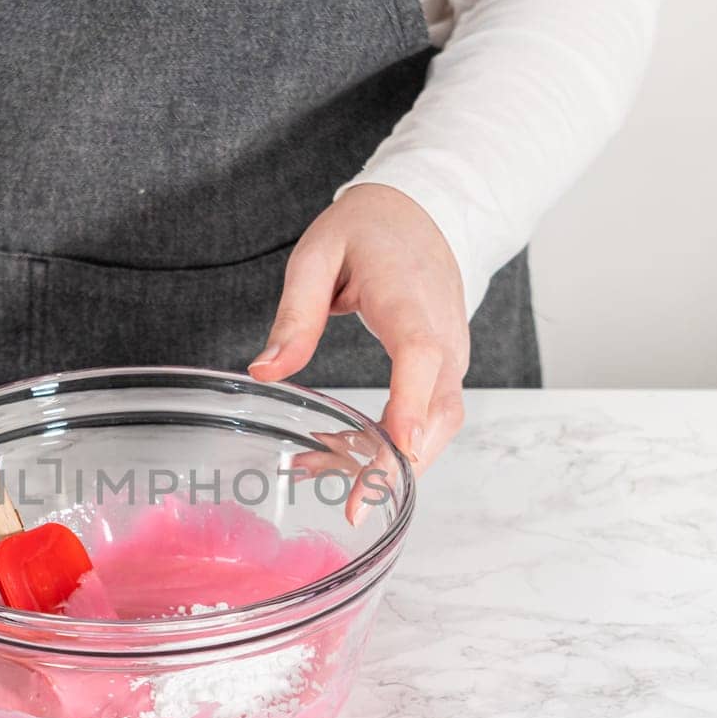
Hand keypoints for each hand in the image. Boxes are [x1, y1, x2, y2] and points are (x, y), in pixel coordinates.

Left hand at [249, 183, 469, 472]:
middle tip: (355, 506)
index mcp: (410, 301)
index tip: (399, 447)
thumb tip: (265, 371)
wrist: (424, 211)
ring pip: (437, 424)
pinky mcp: (445, 369)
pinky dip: (388, 442)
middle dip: (402, 463)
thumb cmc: (369, 230)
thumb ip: (295, 314)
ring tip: (321, 472)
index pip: (421, 356)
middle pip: (440, 410)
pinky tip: (336, 453)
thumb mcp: (317, 255)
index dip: (413, 403)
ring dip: (389, 459)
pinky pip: (427, 416)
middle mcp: (444, 335)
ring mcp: (451, 355)